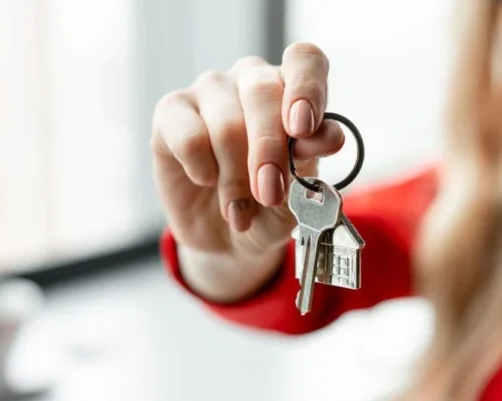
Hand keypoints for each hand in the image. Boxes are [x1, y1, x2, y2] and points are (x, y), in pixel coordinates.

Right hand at [151, 43, 343, 258]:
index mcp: (292, 89)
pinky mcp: (171, 111)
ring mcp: (210, 90)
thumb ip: (313, 160)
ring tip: (240, 213)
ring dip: (235, 179)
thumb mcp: (300, 193)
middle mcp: (252, 79)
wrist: (227, 237)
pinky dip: (203, 170)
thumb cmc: (269, 206)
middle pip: (264, 93)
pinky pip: (190, 137)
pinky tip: (207, 182)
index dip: (306, 88)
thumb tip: (330, 135)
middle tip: (270, 195)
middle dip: (269, 152)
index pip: (305, 61)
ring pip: (227, 124)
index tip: (303, 129)